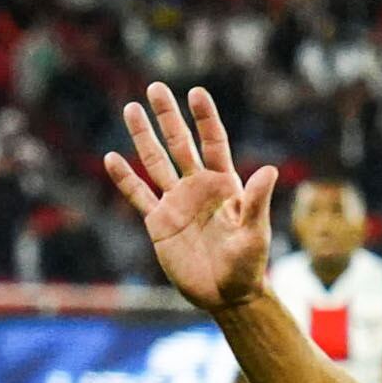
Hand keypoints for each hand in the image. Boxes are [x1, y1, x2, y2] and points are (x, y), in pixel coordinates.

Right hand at [104, 84, 273, 312]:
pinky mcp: (159, 223)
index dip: (204, 118)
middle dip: (168, 117)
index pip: (213, 142)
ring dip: (144, 137)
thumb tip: (269, 170)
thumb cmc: (248, 265)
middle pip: (180, 144)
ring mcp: (177, 203)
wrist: (227, 295)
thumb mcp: (255, 233)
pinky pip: (139, 196)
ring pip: (156, 163)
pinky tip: (112, 158)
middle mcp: (198, 187)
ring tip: (131, 109)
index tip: (195, 93)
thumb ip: (257, 202)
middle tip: (156, 87)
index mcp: (225, 184)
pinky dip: (125, 179)